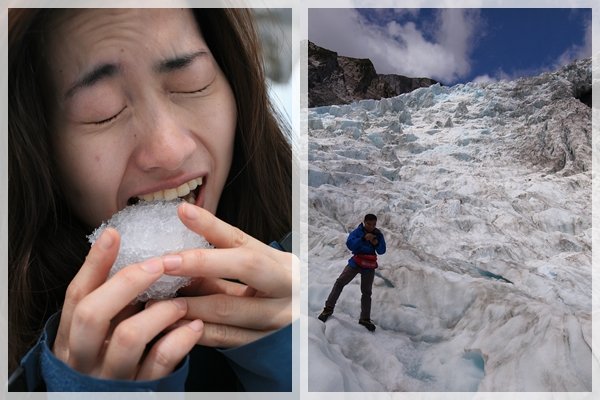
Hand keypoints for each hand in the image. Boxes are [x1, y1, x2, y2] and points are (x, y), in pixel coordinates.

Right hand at [53, 227, 203, 380]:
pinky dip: (181, 339)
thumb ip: (110, 301)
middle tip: (160, 263)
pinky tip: (195, 326)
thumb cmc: (112, 358)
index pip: (76, 295)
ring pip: (130, 336)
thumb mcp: (102, 332)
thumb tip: (123, 251)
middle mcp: (84, 357)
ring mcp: (111, 376)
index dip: (94, 263)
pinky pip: (160, 361)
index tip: (115, 234)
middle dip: (129, 282)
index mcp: (70, 338)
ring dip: (160, 310)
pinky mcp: (141, 391)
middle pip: (93, 313)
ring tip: (180, 300)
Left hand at [161, 202, 294, 347]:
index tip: (183, 213)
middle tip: (163, 263)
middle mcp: (286, 287)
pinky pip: (224, 337)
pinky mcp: (263, 345)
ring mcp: (278, 318)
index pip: (244, 239)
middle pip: (243, 267)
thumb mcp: (255, 269)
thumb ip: (221, 259)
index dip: (211, 226)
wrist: (297, 329)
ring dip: (187, 302)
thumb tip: (178, 249)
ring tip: (155, 297)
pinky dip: (194, 329)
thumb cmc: (270, 291)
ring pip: (227, 307)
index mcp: (282, 262)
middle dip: (199, 263)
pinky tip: (172, 322)